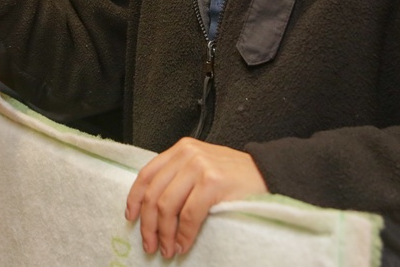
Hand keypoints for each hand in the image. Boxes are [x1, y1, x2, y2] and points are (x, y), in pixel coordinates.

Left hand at [125, 138, 268, 257]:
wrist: (268, 173)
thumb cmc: (235, 176)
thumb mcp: (201, 168)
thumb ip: (178, 178)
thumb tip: (152, 209)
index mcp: (180, 150)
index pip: (146, 174)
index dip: (134, 199)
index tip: (131, 219)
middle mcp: (187, 154)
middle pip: (154, 194)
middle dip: (149, 225)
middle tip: (150, 245)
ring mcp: (199, 166)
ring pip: (168, 206)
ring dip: (165, 234)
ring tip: (167, 249)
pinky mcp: (213, 182)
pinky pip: (189, 215)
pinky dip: (183, 234)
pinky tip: (183, 245)